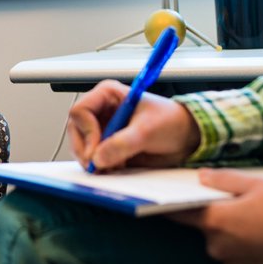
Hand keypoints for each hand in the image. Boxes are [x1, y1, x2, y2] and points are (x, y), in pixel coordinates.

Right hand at [68, 79, 199, 171]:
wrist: (186, 137)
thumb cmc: (171, 121)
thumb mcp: (147, 130)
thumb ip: (122, 143)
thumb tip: (98, 158)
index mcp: (107, 95)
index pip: (80, 111)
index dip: (86, 132)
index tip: (97, 149)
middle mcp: (101, 111)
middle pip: (76, 131)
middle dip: (85, 150)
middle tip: (97, 166)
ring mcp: (103, 129)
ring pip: (81, 146)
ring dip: (92, 160)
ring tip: (112, 167)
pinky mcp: (107, 146)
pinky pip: (93, 158)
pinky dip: (99, 166)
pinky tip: (115, 168)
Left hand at [169, 169, 262, 263]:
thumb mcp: (259, 184)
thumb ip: (225, 181)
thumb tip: (201, 177)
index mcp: (216, 221)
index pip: (179, 213)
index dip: (171, 202)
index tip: (166, 193)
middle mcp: (219, 246)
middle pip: (205, 225)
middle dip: (217, 211)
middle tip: (241, 196)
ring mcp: (233, 262)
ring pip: (223, 239)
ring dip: (234, 227)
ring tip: (262, 213)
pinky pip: (238, 252)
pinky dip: (246, 241)